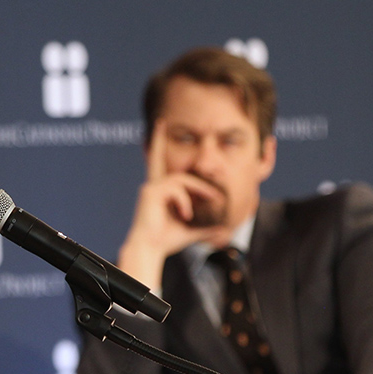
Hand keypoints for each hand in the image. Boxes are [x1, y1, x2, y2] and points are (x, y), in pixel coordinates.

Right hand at [117, 122, 225, 287]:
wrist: (149, 250)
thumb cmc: (165, 241)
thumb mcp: (191, 230)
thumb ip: (206, 227)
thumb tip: (223, 230)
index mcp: (160, 191)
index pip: (158, 163)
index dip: (158, 143)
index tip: (159, 124)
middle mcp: (153, 186)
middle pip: (176, 170)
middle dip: (189, 174)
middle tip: (209, 188)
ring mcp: (151, 188)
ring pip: (181, 180)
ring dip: (197, 192)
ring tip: (203, 208)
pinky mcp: (150, 193)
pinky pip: (176, 190)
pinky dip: (185, 202)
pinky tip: (186, 216)